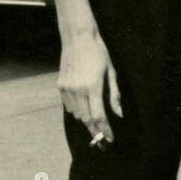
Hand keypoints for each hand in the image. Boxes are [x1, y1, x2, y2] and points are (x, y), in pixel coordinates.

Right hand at [57, 24, 122, 144]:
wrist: (77, 38)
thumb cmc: (99, 53)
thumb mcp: (111, 72)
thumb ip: (114, 95)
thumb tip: (119, 114)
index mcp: (93, 87)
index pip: (99, 116)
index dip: (105, 131)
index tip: (110, 140)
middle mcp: (78, 90)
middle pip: (87, 120)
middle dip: (96, 132)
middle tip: (103, 142)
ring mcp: (67, 89)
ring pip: (77, 115)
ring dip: (87, 121)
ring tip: (96, 125)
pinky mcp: (61, 86)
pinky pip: (69, 107)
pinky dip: (77, 111)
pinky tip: (85, 108)